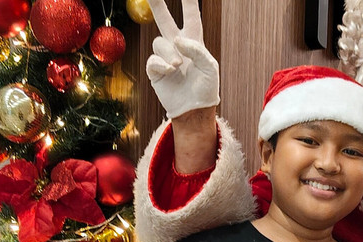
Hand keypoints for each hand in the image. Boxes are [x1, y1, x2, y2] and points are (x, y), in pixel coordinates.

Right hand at [145, 0, 219, 118]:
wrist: (195, 110)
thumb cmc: (206, 88)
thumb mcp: (209, 67)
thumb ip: (196, 49)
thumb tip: (176, 39)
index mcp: (194, 40)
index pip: (191, 14)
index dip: (187, 0)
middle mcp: (177, 45)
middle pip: (164, 18)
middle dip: (156, 3)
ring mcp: (164, 56)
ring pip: (159, 41)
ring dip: (170, 53)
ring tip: (179, 66)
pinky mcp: (155, 69)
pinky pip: (153, 59)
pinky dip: (161, 64)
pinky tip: (170, 71)